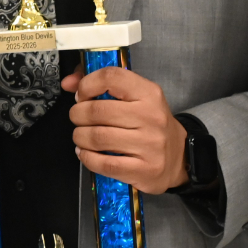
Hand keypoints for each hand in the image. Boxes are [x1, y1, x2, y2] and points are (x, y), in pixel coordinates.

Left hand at [64, 66, 187, 193]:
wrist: (180, 157)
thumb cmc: (150, 124)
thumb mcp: (136, 98)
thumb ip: (101, 85)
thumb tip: (68, 83)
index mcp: (149, 93)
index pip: (111, 77)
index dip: (87, 84)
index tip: (81, 95)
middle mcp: (150, 117)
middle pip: (97, 111)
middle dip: (77, 114)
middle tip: (78, 118)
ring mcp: (149, 145)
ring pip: (97, 137)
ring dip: (80, 136)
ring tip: (81, 136)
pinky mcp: (144, 170)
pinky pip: (104, 164)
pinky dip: (87, 158)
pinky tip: (86, 153)